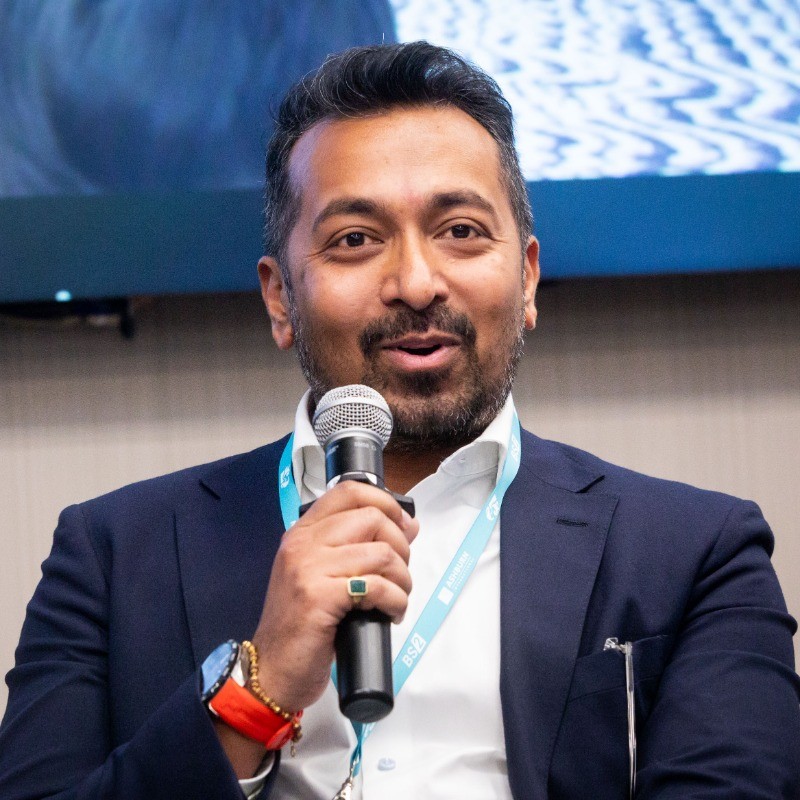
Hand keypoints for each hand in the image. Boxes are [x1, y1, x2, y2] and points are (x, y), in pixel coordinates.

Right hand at [250, 480, 418, 712]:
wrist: (272, 670)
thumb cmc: (302, 625)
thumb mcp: (324, 576)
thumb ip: (358, 547)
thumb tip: (409, 525)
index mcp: (303, 532)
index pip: (349, 491)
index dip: (386, 502)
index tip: (404, 527)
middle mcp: (303, 543)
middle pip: (372, 518)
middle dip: (401, 546)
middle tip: (399, 573)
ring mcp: (308, 568)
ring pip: (381, 552)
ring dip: (402, 578)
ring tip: (396, 597)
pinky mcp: (319, 597)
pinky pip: (377, 586)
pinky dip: (396, 600)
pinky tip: (391, 613)